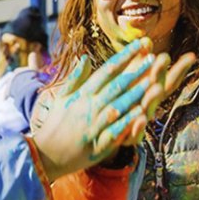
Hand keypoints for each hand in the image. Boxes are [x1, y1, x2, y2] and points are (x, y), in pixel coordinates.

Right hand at [32, 39, 153, 180]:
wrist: (44, 155)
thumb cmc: (55, 125)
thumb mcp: (62, 98)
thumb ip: (75, 78)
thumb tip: (84, 58)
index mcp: (82, 94)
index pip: (107, 70)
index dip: (125, 57)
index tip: (140, 45)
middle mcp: (88, 107)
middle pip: (115, 86)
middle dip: (135, 72)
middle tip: (153, 59)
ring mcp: (93, 126)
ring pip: (117, 107)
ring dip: (135, 95)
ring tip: (153, 82)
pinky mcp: (96, 145)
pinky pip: (114, 132)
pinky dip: (127, 123)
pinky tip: (141, 115)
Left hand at [126, 49, 195, 145]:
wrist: (103, 134)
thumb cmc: (118, 101)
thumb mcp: (128, 80)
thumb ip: (139, 62)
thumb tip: (146, 40)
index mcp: (148, 92)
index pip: (167, 78)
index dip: (180, 68)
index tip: (191, 56)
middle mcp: (147, 106)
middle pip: (158, 90)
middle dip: (160, 74)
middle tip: (163, 58)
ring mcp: (139, 122)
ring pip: (148, 110)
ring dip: (152, 98)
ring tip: (155, 87)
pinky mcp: (128, 138)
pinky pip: (134, 134)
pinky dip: (138, 128)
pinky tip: (139, 119)